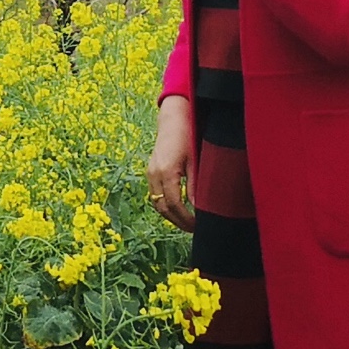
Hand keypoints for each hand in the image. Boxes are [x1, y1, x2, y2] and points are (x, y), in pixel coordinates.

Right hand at [147, 93, 195, 230]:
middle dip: (177, 221)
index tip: (198, 226)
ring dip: (170, 215)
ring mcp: (150, 172)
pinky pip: (155, 194)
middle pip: (162, 207)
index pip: (174, 204)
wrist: (173, 118)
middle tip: (193, 229)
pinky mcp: (150, 171)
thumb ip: (195, 186)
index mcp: (166, 171)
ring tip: (186, 222)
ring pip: (156, 203)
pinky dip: (165, 205)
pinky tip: (177, 208)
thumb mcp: (195, 161)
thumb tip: (199, 208)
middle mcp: (154, 174)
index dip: (186, 219)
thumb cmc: (187, 136)